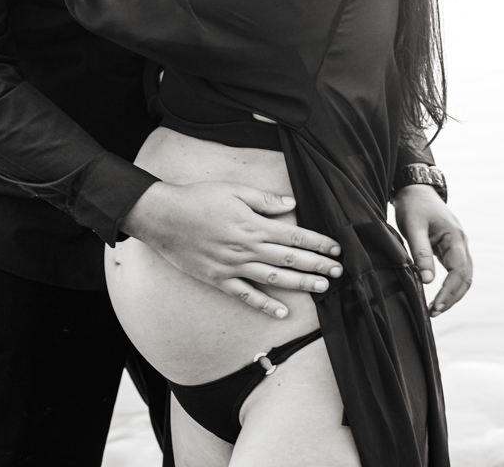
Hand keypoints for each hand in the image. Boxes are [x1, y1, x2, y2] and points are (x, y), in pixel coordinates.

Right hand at [122, 180, 343, 318]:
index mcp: (253, 225)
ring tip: (322, 289)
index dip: (318, 243)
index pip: (294, 237)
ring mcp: (232, 267)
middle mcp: (246, 249)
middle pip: (289, 260)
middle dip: (317, 266)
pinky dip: (264, 305)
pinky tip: (281, 312)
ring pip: (273, 280)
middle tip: (339, 273)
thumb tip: (291, 204)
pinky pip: (245, 295)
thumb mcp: (234, 190)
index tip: (336, 249)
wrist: (163, 217)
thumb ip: (264, 199)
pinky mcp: (218, 279)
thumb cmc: (199, 198)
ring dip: (300, 285)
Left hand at [393, 184, 472, 315]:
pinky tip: (437, 295)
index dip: (449, 292)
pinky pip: (456, 271)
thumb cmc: (413, 206)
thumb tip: (427, 281)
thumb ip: (421, 253)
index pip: (459, 272)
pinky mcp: (450, 248)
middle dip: (452, 298)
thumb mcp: (413, 227)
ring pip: (463, 277)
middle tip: (434, 313)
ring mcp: (457, 246)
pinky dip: (450, 285)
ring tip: (435, 309)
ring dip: (452, 294)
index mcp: (455, 238)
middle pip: (465, 278)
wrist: (415, 189)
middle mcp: (461, 243)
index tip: (436, 306)